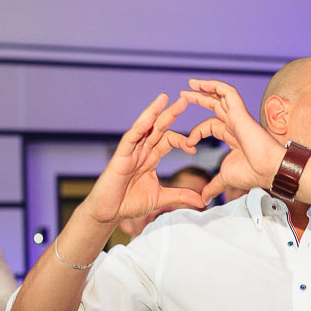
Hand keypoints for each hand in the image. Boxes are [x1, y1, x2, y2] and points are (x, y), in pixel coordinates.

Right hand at [81, 94, 202, 225]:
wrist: (109, 213)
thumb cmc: (130, 203)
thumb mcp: (161, 198)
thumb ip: (180, 196)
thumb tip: (201, 200)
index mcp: (151, 158)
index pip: (168, 140)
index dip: (182, 141)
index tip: (194, 149)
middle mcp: (141, 150)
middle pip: (158, 127)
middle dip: (171, 114)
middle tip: (185, 100)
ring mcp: (131, 151)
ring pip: (144, 127)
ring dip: (154, 112)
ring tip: (165, 97)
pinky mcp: (121, 155)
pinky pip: (131, 137)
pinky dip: (140, 125)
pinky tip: (150, 115)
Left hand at [182, 79, 284, 202]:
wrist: (267, 169)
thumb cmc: (253, 173)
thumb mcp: (225, 178)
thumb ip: (213, 186)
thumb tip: (203, 199)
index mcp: (233, 136)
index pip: (211, 126)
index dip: (197, 133)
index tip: (189, 144)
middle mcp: (236, 124)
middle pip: (215, 106)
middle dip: (199, 99)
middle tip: (183, 95)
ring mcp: (238, 117)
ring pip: (220, 96)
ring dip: (204, 89)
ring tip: (189, 84)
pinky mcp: (240, 112)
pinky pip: (228, 93)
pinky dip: (215, 86)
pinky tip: (201, 84)